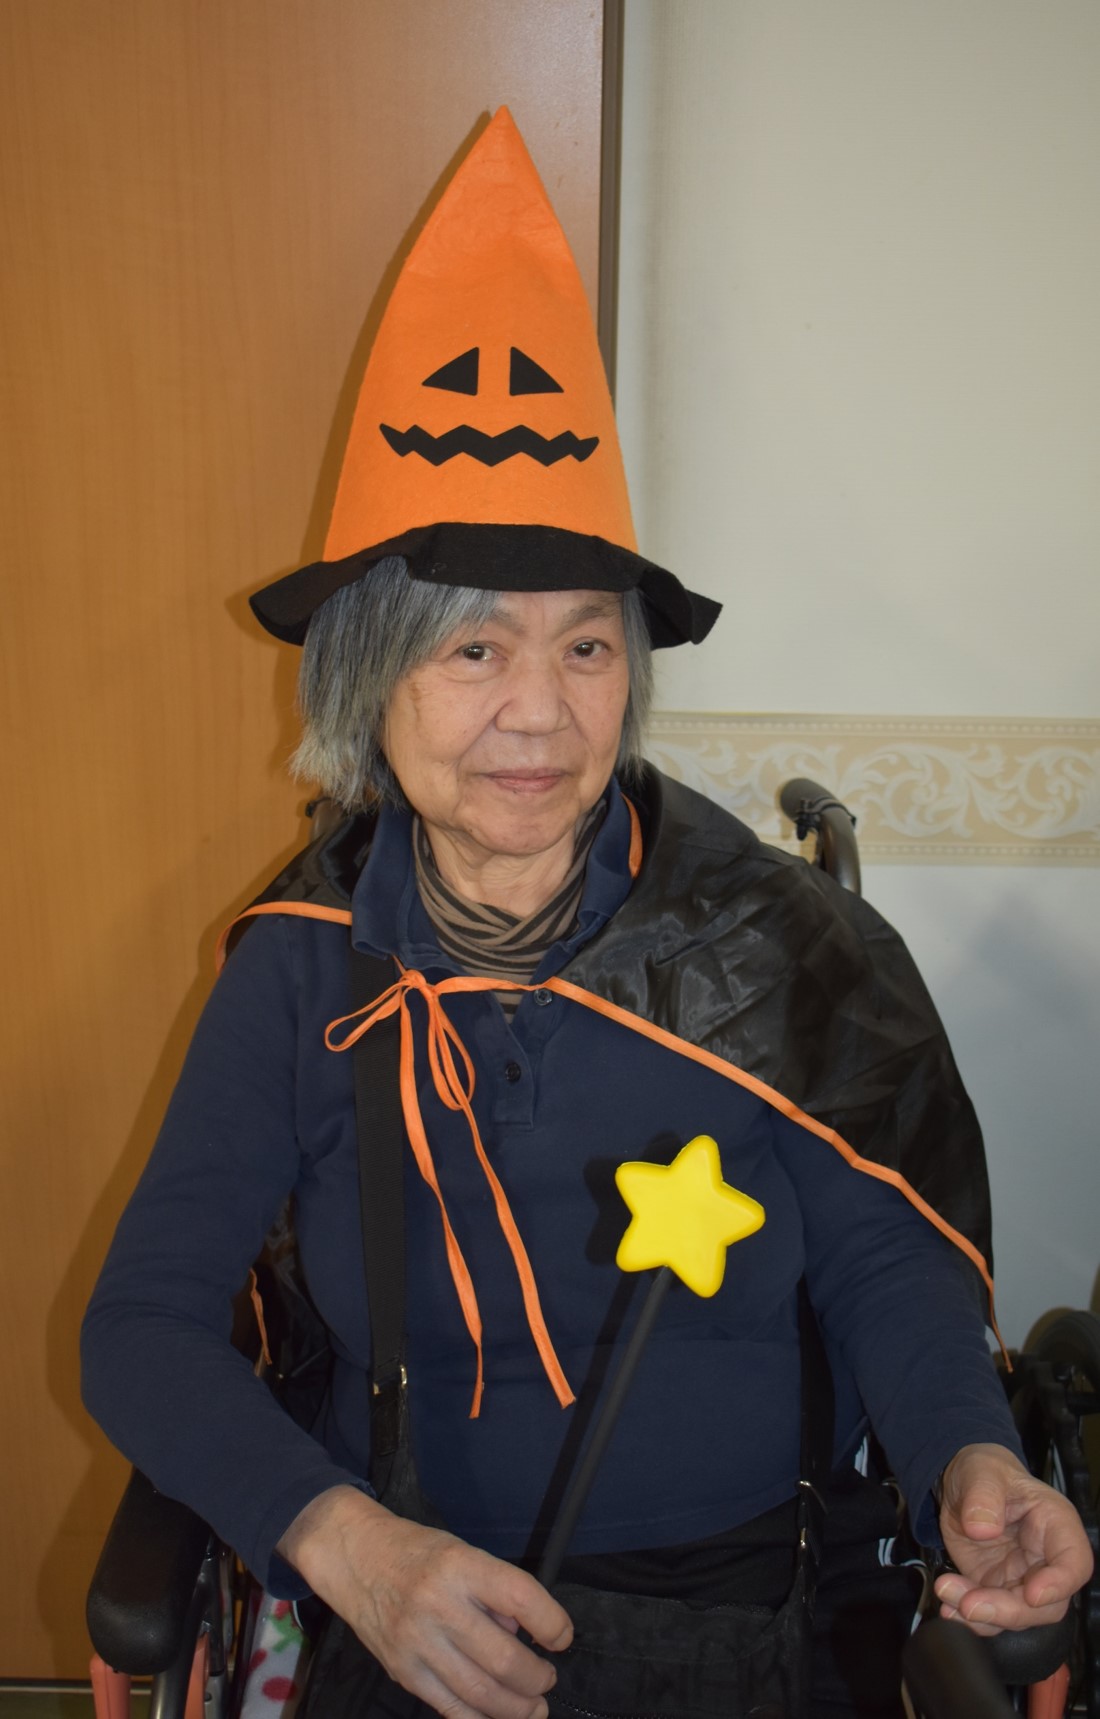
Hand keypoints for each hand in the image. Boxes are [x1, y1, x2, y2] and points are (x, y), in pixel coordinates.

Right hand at [279, 1485, 572, 1718]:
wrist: (355, 1557)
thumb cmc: (415, 1551)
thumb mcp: (461, 1552)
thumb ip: (493, 1592)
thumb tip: (522, 1632)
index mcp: (460, 1566)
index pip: (521, 1598)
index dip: (552, 1623)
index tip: (562, 1637)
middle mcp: (439, 1605)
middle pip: (503, 1659)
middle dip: (537, 1678)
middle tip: (547, 1679)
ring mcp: (417, 1642)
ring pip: (480, 1693)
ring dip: (517, 1708)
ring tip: (534, 1708)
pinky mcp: (402, 1671)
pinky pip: (449, 1708)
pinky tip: (496, 1717)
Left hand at [934, 1443, 1093, 1635]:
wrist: (962, 1485)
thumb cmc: (985, 1472)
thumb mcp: (981, 1470)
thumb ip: (984, 1495)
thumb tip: (982, 1528)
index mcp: (1056, 1525)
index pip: (1075, 1563)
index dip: (1059, 1584)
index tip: (1031, 1594)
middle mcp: (1045, 1559)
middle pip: (1047, 1604)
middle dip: (1009, 1610)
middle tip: (970, 1604)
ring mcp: (1022, 1579)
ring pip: (1016, 1615)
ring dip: (983, 1616)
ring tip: (947, 1593)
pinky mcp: (997, 1590)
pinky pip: (990, 1615)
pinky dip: (968, 1618)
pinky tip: (948, 1607)